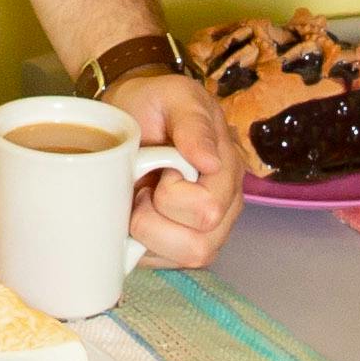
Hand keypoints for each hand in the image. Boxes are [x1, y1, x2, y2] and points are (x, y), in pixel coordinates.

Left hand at [109, 68, 245, 272]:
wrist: (131, 112)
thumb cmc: (154, 104)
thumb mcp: (174, 96)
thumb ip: (193, 123)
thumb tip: (209, 162)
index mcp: (228, 173)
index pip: (207, 211)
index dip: (173, 196)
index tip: (160, 167)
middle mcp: (224, 209)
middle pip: (197, 247)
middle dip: (155, 219)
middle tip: (144, 186)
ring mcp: (203, 233)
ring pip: (179, 261)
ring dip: (147, 233)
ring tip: (141, 200)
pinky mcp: (176, 249)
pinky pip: (158, 264)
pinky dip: (137, 244)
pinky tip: (135, 215)